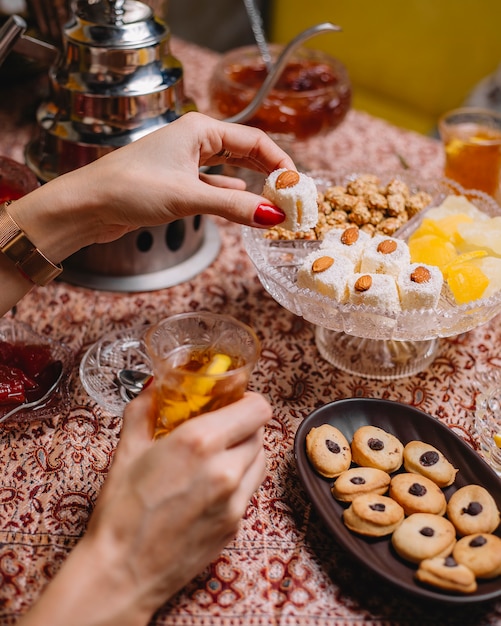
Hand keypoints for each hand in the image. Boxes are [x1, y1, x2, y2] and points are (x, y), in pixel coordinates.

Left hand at [10, 112, 293, 262]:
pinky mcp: (175, 184)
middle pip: (244, 152)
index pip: (254, 140)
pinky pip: (213, 186)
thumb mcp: (188, 197)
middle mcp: (193, 141)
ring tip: (274, 202)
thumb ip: (234, 207)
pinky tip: (242, 201)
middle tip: (291, 196)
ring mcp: (184, 163)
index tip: (296, 185)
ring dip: (252, 185)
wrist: (87, 206)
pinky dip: (229, 194)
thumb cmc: (129, 188)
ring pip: (229, 170)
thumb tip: (273, 216)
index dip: (280, 162)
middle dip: (269, 173)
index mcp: (199, 130)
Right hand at [20, 389, 271, 624]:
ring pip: (260, 460)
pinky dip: (239, 480)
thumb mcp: (127, 450)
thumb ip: (144, 410)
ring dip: (245, 451)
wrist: (123, 572)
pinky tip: (213, 485)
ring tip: (219, 454)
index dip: (249, 399)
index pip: (257, 408)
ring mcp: (235, 500)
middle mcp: (226, 469)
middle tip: (221, 427)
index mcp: (200, 442)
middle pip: (260, 432)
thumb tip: (155, 386)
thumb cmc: (122, 511)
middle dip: (243, 425)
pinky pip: (250, 490)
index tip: (235, 400)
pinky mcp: (236, 525)